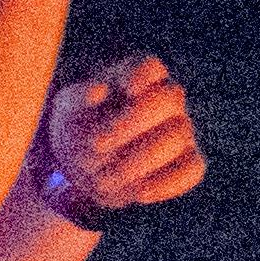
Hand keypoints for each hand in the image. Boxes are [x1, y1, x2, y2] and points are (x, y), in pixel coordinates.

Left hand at [43, 56, 204, 215]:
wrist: (85, 168)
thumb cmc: (78, 129)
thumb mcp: (67, 111)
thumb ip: (78, 99)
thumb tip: (98, 90)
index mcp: (137, 77)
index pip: (151, 67)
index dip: (142, 75)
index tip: (126, 89)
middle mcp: (167, 100)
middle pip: (169, 99)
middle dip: (134, 121)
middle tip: (97, 144)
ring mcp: (181, 130)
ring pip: (178, 136)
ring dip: (139, 159)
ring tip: (104, 178)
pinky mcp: (189, 161)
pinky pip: (192, 169)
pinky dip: (167, 183)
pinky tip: (139, 193)